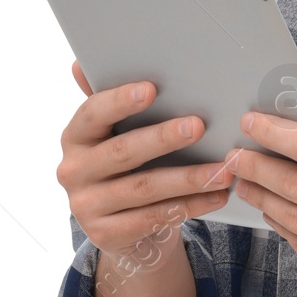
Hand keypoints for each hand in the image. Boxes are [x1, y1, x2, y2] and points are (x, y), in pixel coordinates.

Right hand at [55, 59, 237, 262]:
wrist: (122, 228)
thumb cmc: (127, 166)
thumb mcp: (116, 135)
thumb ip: (110, 103)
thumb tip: (81, 62)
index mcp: (74, 137)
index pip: (92, 114)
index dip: (120, 100)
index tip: (152, 88)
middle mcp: (73, 171)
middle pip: (122, 152)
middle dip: (162, 138)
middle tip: (198, 125)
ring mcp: (86, 207)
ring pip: (146, 188)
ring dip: (189, 177)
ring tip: (224, 169)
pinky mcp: (106, 234)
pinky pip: (155, 217)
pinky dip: (191, 205)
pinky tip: (217, 195)